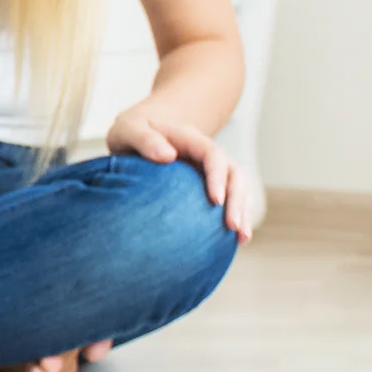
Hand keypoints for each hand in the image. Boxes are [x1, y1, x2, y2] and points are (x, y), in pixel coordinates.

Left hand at [106, 102, 251, 240]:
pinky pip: (228, 199)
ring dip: (242, 211)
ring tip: (242, 238)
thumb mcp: (129, 131)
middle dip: (237, 199)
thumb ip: (144, 140)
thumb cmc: (130, 133)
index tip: (215, 200)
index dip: (217, 176)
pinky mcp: (207, 183)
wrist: (136, 134)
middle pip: (233, 173)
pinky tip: (233, 240)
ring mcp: (210, 168)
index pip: (212, 154)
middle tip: (233, 226)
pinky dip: (234, 215)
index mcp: (189, 138)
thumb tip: (168, 156)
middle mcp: (205, 152)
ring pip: (236, 187)